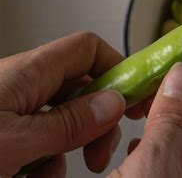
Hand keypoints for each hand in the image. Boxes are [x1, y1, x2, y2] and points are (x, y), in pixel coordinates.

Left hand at [0, 32, 125, 176]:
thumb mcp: (13, 140)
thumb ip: (67, 122)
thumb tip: (113, 104)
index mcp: (25, 74)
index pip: (87, 50)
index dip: (116, 68)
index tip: (135, 100)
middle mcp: (21, 87)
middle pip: (81, 89)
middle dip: (97, 121)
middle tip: (100, 152)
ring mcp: (12, 111)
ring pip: (63, 120)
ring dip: (70, 148)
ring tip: (52, 173)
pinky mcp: (5, 133)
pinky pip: (40, 140)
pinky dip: (45, 161)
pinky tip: (32, 175)